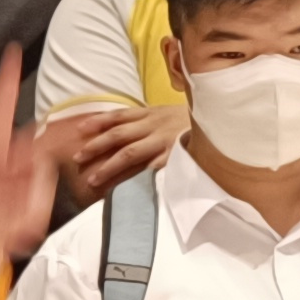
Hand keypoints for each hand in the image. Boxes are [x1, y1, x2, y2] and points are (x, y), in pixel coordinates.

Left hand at [55, 101, 188, 199]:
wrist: (222, 119)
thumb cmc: (189, 121)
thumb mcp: (165, 112)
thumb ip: (144, 119)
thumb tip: (118, 126)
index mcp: (150, 114)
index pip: (118, 116)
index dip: (97, 122)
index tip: (78, 130)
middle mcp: (154, 125)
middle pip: (118, 136)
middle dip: (95, 147)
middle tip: (77, 158)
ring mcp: (165, 141)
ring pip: (131, 153)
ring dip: (110, 166)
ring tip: (93, 180)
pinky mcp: (177, 155)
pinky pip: (155, 167)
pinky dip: (141, 176)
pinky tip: (127, 187)